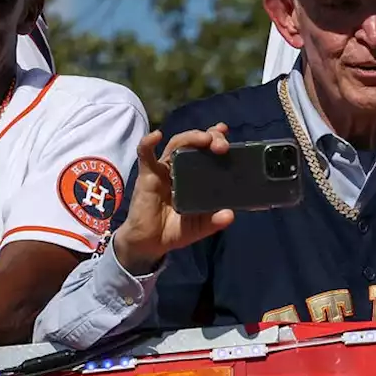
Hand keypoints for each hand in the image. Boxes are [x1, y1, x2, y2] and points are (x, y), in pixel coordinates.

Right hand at [112, 124, 234, 274]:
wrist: (151, 243)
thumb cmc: (175, 230)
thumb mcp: (200, 226)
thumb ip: (214, 221)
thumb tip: (230, 215)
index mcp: (194, 175)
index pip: (205, 150)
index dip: (215, 138)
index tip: (225, 131)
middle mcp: (179, 167)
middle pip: (193, 142)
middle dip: (209, 137)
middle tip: (221, 145)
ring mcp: (163, 169)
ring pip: (176, 144)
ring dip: (191, 137)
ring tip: (205, 139)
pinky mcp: (147, 175)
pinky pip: (145, 155)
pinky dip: (148, 143)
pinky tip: (156, 136)